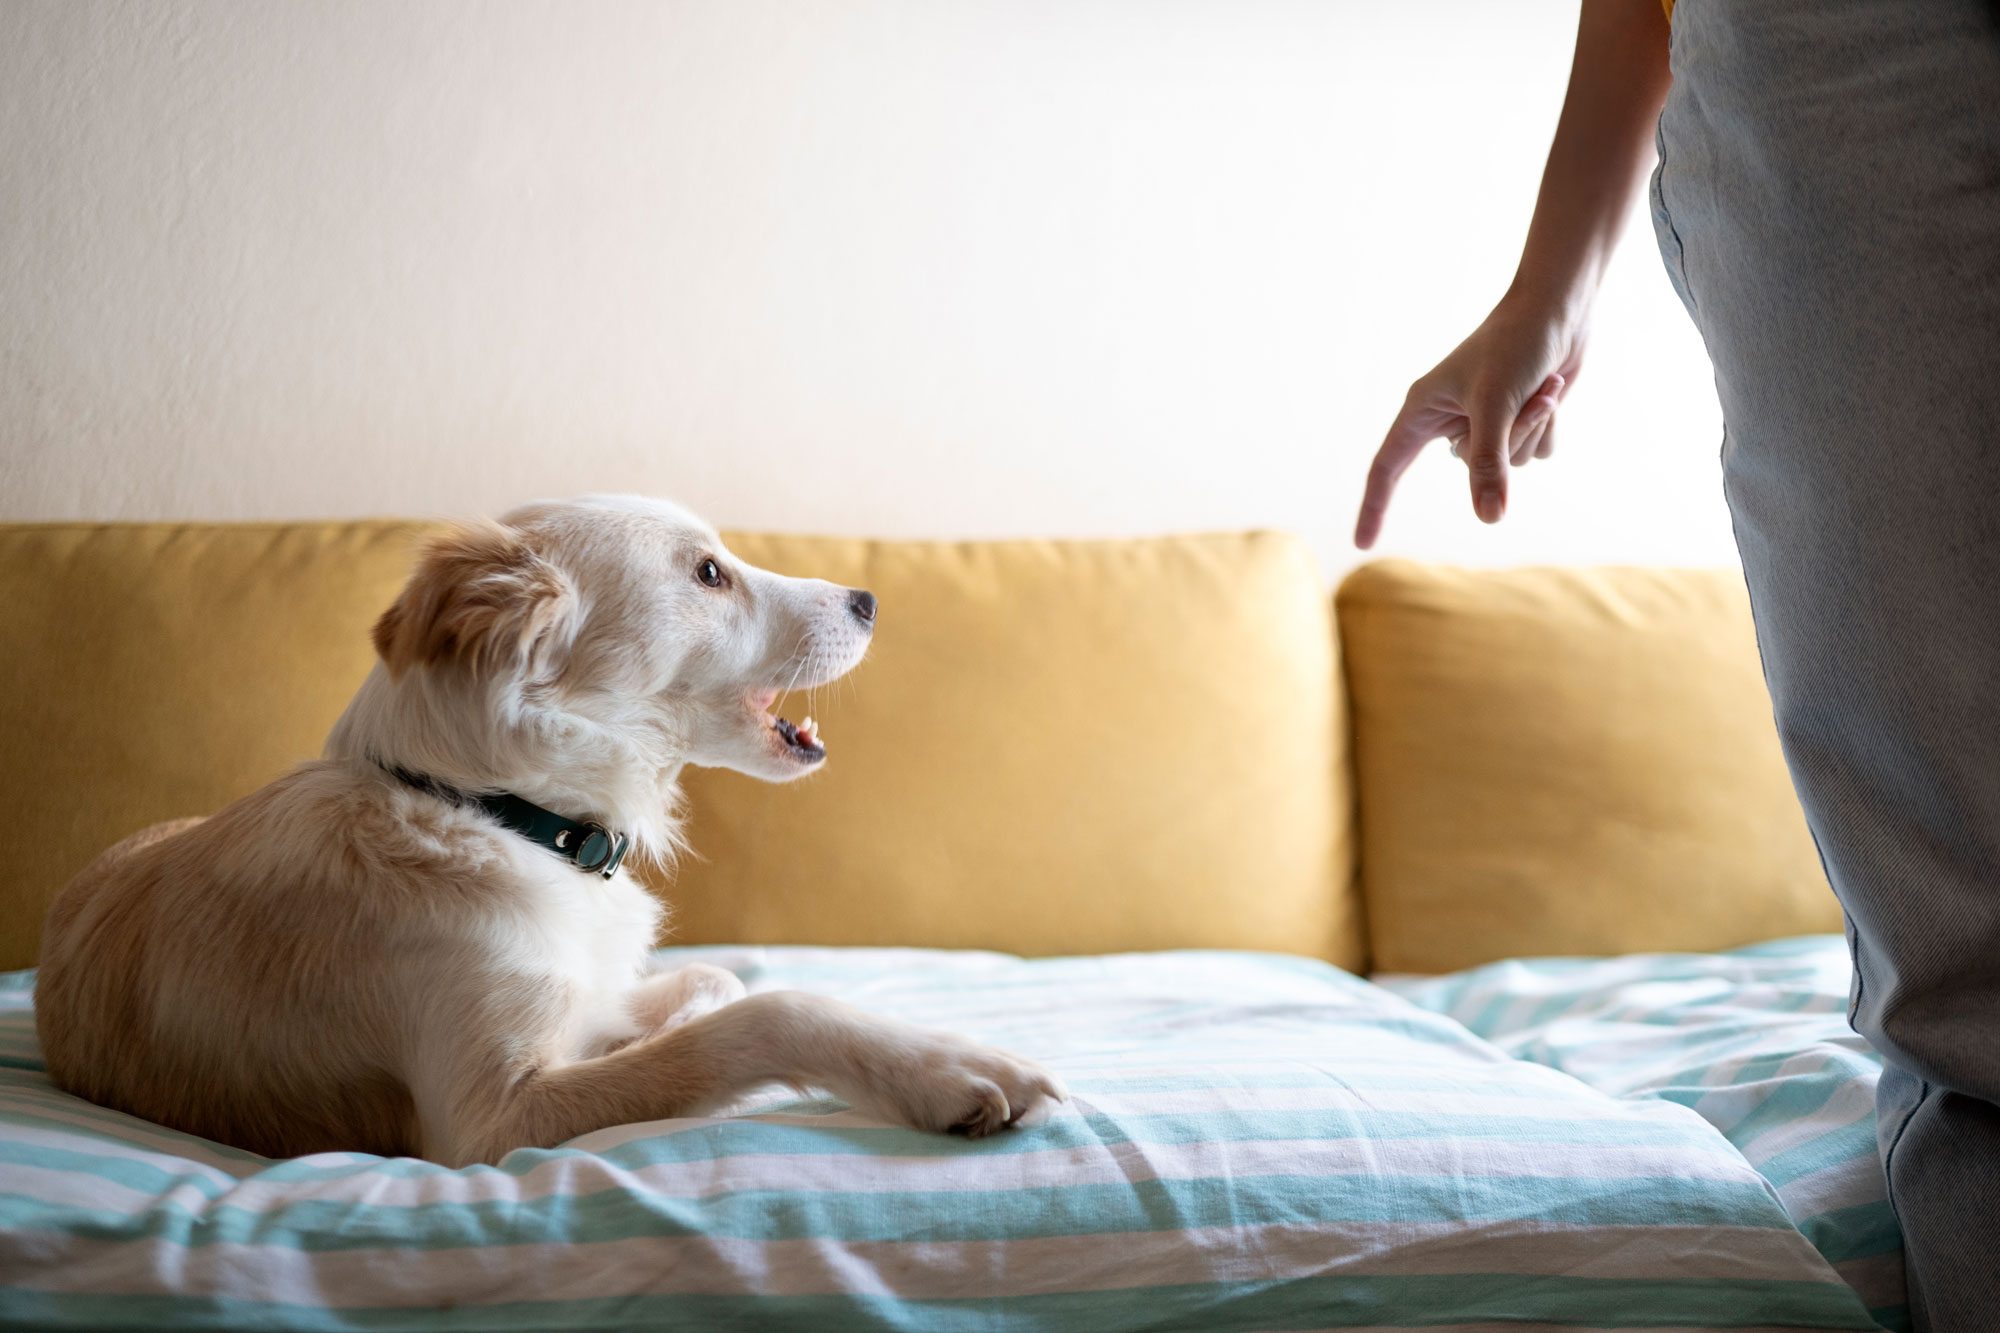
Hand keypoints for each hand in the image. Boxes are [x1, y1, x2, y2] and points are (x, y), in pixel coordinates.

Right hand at [1354, 299, 1584, 548]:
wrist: (1558, 307)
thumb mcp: (1495, 405)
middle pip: (1473, 469)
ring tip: (1541, 387)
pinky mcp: (1517, 422)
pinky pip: (1536, 453)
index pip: (1387, 468)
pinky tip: (1550, 391)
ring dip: (1533, 429)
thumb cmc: (1515, 345)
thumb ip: (1488, 464)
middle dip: (1507, 439)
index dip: (1374, 507)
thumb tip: (1489, 518)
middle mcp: (1450, 421)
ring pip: (1511, 464)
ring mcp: (1485, 423)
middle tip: (1524, 394)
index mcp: (1423, 410)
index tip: (1363, 544)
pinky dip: (1548, 428)